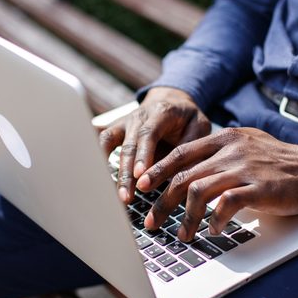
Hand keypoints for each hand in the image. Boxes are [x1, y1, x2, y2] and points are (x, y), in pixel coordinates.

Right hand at [98, 87, 210, 203]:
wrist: (171, 100)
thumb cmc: (187, 118)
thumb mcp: (199, 125)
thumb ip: (191, 144)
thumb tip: (186, 170)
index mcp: (161, 113)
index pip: (148, 134)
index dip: (143, 155)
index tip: (139, 175)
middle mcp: (138, 116)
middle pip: (128, 144)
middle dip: (125, 173)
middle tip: (126, 197)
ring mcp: (124, 122)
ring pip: (110, 143)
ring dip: (111, 170)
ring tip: (116, 195)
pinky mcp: (116, 129)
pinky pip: (102, 142)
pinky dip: (98, 157)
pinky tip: (101, 179)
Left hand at [137, 127, 297, 241]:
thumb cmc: (277, 162)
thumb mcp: (245, 146)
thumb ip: (217, 153)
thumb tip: (187, 170)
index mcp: (224, 139)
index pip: (180, 154)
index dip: (157, 171)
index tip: (141, 187)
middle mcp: (230, 150)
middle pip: (183, 176)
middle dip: (162, 202)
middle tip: (151, 221)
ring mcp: (244, 168)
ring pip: (199, 191)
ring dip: (185, 217)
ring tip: (181, 234)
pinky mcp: (258, 187)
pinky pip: (226, 204)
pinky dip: (215, 220)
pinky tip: (213, 230)